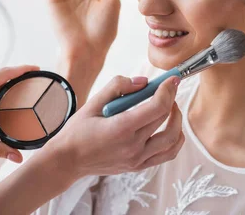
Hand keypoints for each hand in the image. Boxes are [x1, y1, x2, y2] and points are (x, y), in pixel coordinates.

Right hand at [39, 74, 184, 176]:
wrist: (67, 160)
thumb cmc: (78, 130)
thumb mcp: (93, 102)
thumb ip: (118, 86)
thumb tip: (143, 82)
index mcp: (121, 128)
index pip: (157, 107)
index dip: (168, 89)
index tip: (172, 78)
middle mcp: (133, 146)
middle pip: (165, 118)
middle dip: (171, 97)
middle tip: (169, 87)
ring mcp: (137, 159)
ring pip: (172, 139)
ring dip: (177, 119)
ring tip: (171, 106)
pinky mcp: (138, 166)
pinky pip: (167, 154)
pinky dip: (175, 140)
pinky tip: (171, 127)